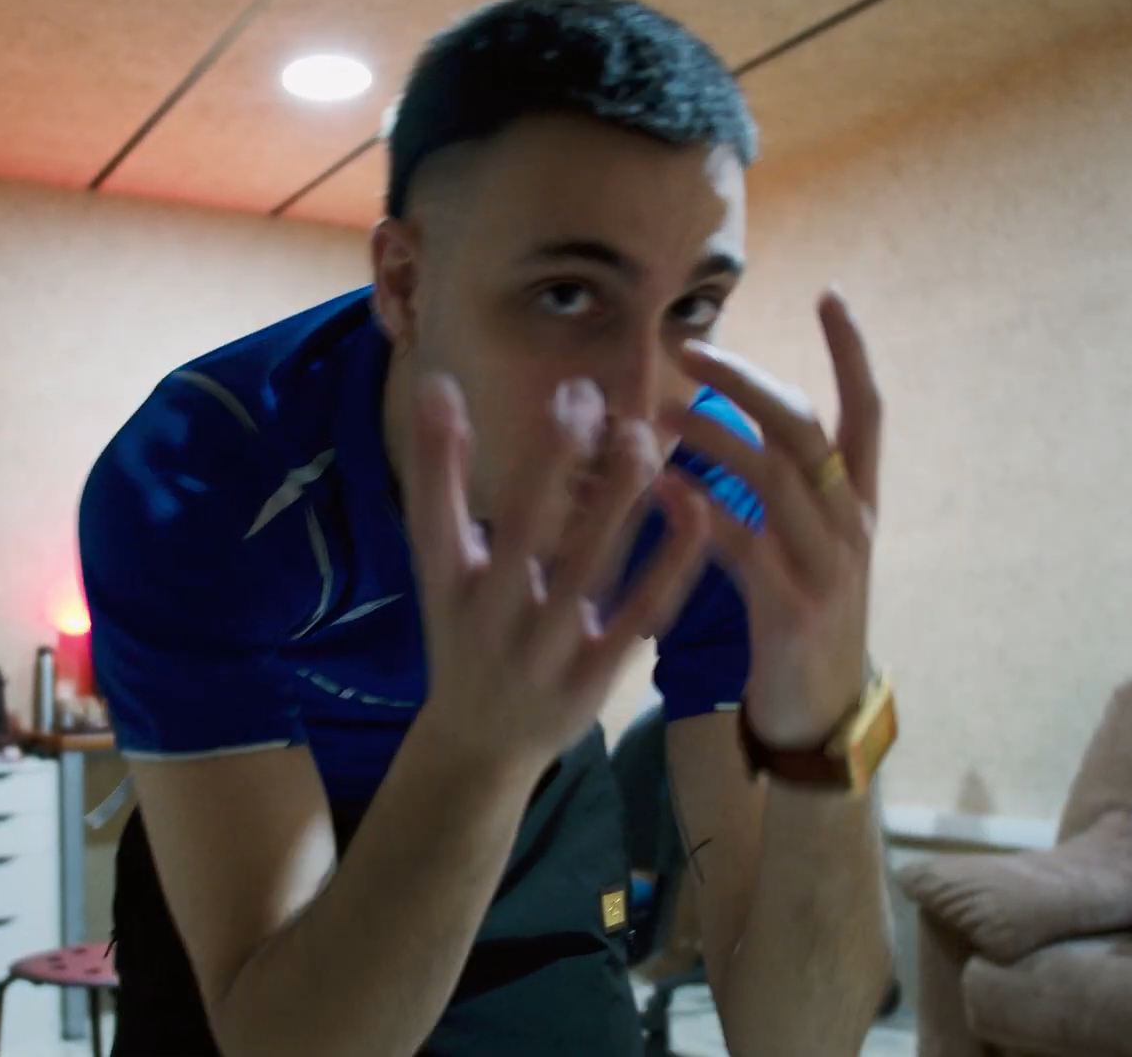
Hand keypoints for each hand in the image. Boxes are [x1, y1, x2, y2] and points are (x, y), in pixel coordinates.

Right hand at [405, 375, 710, 772]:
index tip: (451, 385)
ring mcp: (543, 653)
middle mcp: (490, 619)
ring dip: (616, 501)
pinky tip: (695, 510)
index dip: (441, 451)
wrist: (481, 747)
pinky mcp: (594, 680)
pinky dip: (668, 562)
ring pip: (586, 568)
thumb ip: (442, 480)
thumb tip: (438, 386)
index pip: (435, 511)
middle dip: (552, 462)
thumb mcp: (441, 566)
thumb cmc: (464, 634)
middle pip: (522, 533)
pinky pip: (639, 615)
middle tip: (586, 395)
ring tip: (641, 436)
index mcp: (447, 586)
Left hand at [662, 290, 882, 747]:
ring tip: (658, 412)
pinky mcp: (792, 608)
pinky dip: (700, 508)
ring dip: (712, 435)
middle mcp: (852, 526)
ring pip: (775, 476)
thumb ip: (779, 491)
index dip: (853, 351)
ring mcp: (828, 567)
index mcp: (858, 505)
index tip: (830, 294)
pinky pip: (743, 543)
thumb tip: (721, 427)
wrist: (817, 714)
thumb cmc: (800, 621)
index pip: (868, 410)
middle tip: (689, 351)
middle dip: (747, 382)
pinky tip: (660, 484)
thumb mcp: (804, 547)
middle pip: (806, 429)